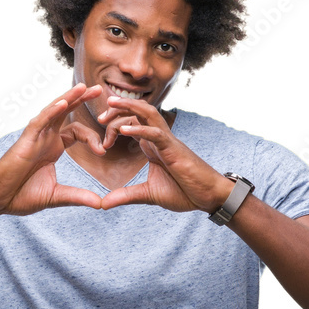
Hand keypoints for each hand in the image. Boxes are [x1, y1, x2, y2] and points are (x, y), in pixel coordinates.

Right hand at [0, 83, 106, 215]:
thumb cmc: (21, 196)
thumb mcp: (56, 196)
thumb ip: (78, 196)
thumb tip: (101, 204)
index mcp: (54, 148)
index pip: (77, 132)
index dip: (92, 138)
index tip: (102, 151)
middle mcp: (45, 138)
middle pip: (66, 112)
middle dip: (82, 99)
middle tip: (100, 90)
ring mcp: (35, 137)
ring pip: (53, 111)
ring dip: (68, 98)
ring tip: (84, 87)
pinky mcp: (25, 141)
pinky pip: (39, 122)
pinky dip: (51, 112)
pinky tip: (63, 103)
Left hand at [96, 96, 233, 212]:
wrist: (209, 196)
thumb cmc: (184, 192)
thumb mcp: (148, 195)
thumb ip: (125, 196)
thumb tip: (103, 204)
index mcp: (152, 146)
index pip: (131, 124)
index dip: (114, 126)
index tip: (102, 143)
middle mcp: (159, 138)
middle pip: (138, 112)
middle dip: (118, 109)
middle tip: (99, 116)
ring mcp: (167, 141)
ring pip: (148, 113)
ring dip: (129, 106)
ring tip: (111, 104)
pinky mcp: (174, 149)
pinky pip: (156, 134)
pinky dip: (140, 129)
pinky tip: (124, 131)